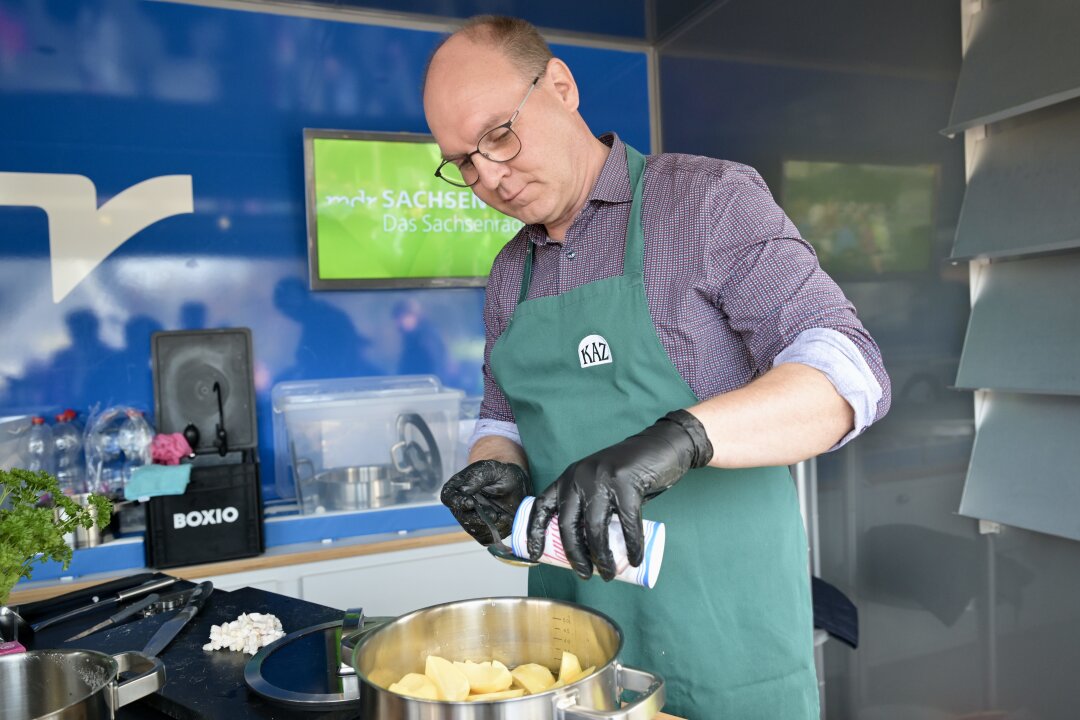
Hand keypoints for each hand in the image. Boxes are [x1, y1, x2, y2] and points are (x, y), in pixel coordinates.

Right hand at [441, 460, 529, 544]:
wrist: (518, 487)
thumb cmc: (501, 475)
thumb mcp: (490, 470)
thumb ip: (476, 478)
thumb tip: (464, 490)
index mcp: (458, 488)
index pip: (448, 497)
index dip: (456, 502)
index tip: (470, 503)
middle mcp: (462, 506)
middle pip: (462, 518)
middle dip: (478, 518)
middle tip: (493, 513)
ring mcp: (471, 520)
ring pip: (474, 530)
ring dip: (490, 525)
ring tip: (504, 515)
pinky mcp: (483, 532)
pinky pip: (486, 538)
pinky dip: (498, 531)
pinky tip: (506, 520)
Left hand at [526, 410, 712, 580]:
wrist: (661, 447)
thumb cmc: (630, 472)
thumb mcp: (599, 484)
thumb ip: (590, 506)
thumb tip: (584, 549)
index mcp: (568, 478)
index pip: (542, 506)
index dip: (534, 532)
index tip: (534, 554)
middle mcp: (579, 476)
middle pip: (568, 524)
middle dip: (575, 555)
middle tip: (584, 574)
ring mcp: (602, 479)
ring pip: (594, 528)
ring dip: (602, 557)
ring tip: (609, 574)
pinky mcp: (626, 483)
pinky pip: (627, 524)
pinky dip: (632, 546)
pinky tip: (635, 559)